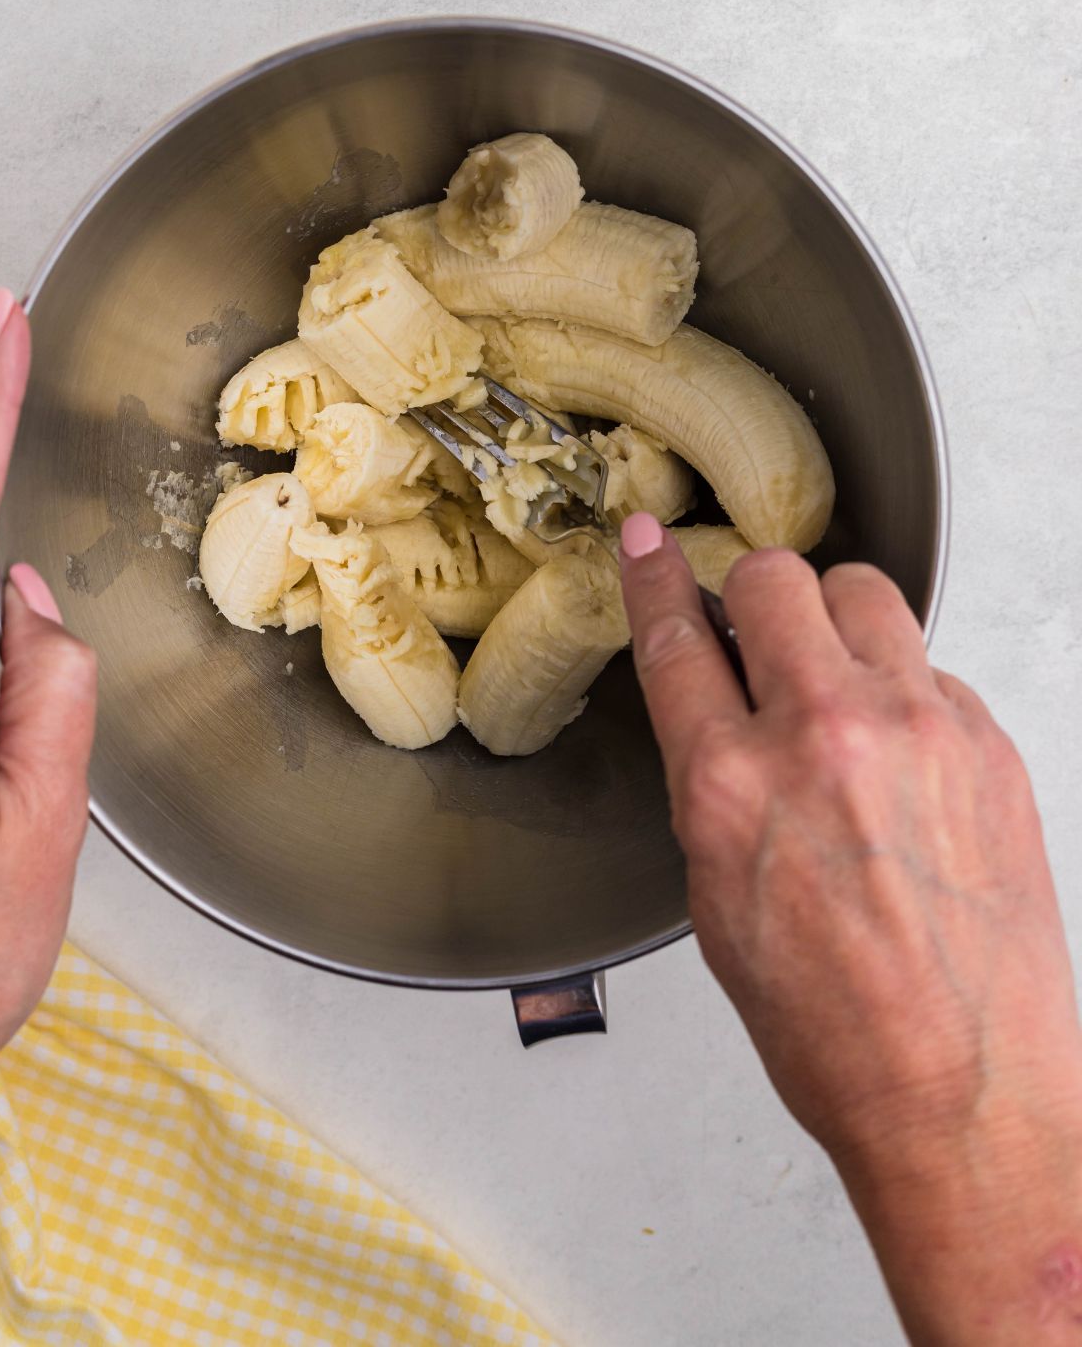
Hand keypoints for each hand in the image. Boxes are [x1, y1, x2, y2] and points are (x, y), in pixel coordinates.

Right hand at [620, 515, 1081, 1346]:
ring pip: (866, 592)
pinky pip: (932, 666)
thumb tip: (720, 717)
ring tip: (837, 673)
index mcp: (732, 786)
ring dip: (837, 617)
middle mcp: (823, 737)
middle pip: (775, 579)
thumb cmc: (836, 1027)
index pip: (678, 639)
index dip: (654, 578)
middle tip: (759, 627)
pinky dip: (906, 688)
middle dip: (755, 592)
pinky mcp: (988, 743)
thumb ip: (714, 786)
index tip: (648, 545)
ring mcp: (918, 731)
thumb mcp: (718, 903)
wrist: (962, 1091)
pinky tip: (900, 750)